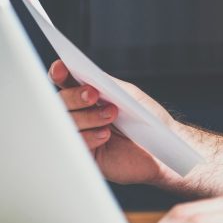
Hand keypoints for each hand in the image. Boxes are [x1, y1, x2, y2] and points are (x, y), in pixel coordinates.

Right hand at [48, 59, 177, 185]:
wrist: (162, 148)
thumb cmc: (149, 118)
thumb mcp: (130, 96)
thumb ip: (107, 84)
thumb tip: (86, 75)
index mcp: (90, 95)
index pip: (67, 82)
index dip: (60, 74)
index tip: (61, 68)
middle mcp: (82, 113)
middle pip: (61, 102)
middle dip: (75, 96)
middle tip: (93, 95)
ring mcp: (82, 134)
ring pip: (67, 123)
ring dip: (88, 117)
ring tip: (111, 115)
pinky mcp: (86, 155)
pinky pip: (76, 144)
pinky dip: (89, 137)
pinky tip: (105, 135)